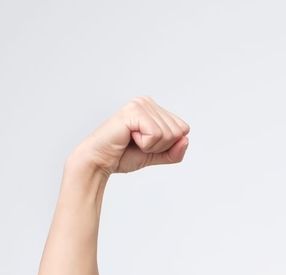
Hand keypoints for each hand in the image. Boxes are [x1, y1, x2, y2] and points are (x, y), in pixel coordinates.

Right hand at [68, 96, 190, 176]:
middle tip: (138, 144)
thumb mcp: (158, 155)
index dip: (168, 145)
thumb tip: (185, 140)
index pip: (183, 129)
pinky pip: (156, 134)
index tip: (146, 144)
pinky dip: (145, 144)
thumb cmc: (124, 155)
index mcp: (155, 109)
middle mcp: (148, 102)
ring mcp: (140, 104)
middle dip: (161, 146)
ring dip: (151, 146)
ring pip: (168, 134)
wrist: (100, 161)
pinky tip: (129, 138)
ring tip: (132, 141)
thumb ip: (175, 152)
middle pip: (178, 132)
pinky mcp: (134, 111)